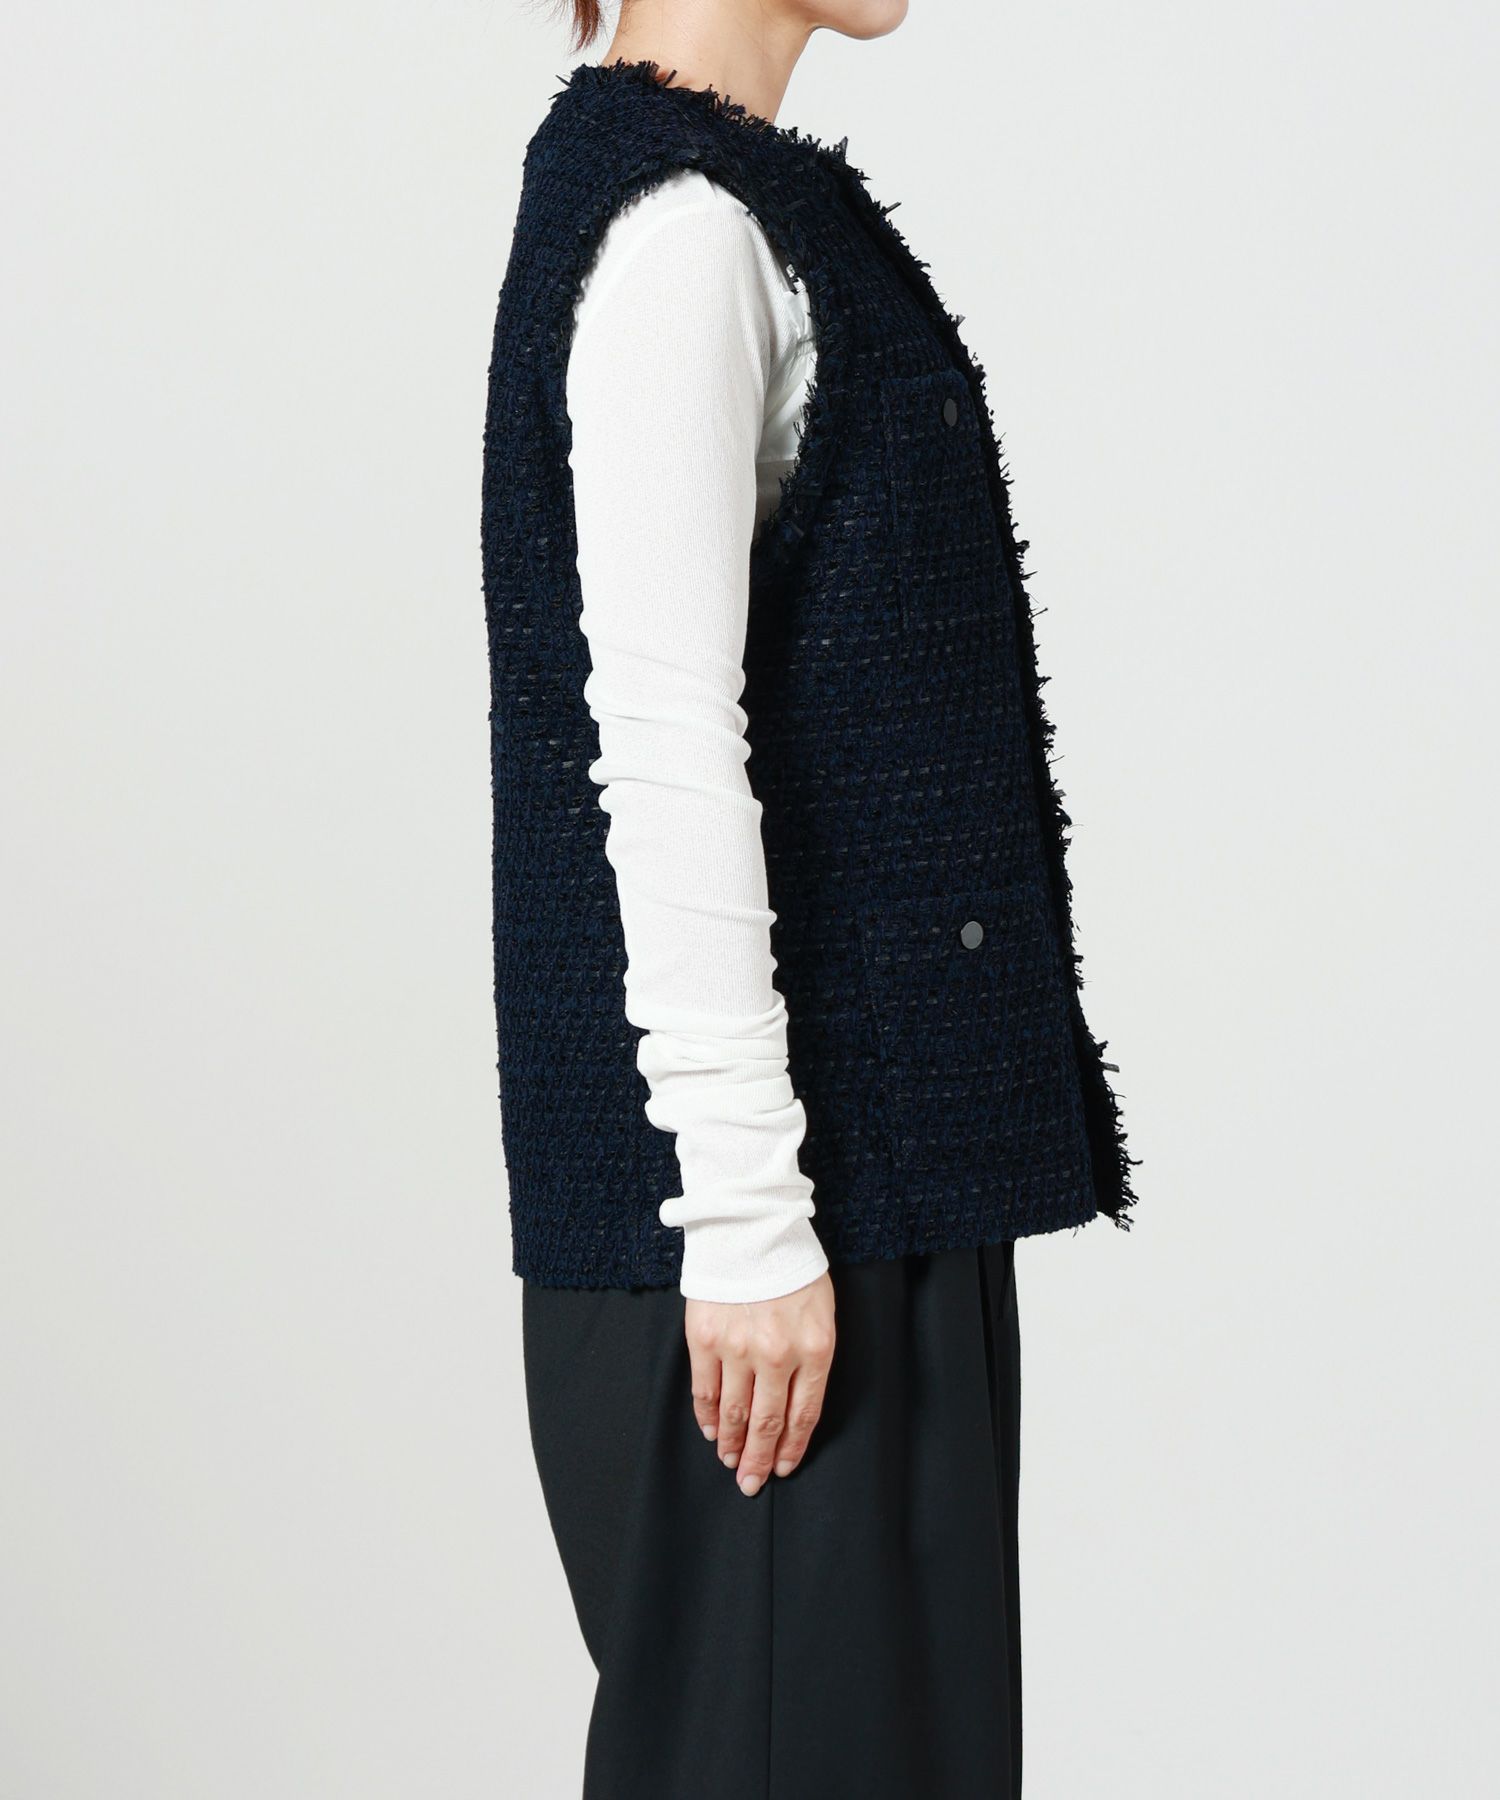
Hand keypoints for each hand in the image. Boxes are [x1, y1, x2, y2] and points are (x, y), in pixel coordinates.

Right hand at [685, 1272, 835, 1496]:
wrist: (750, 1229)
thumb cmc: (791, 1267)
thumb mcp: (820, 1310)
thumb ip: (812, 1355)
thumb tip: (794, 1402)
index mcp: (814, 1348)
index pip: (804, 1414)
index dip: (792, 1447)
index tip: (784, 1468)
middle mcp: (777, 1354)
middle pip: (768, 1422)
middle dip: (760, 1459)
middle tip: (751, 1483)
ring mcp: (738, 1348)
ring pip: (734, 1413)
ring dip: (732, 1444)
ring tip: (730, 1462)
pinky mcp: (705, 1338)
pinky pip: (704, 1390)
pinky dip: (706, 1417)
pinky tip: (711, 1431)